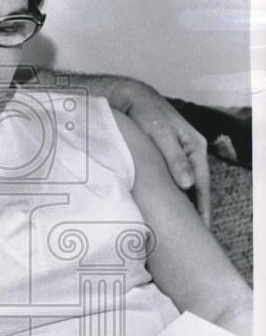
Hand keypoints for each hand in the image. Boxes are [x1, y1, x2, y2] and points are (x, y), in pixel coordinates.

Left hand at [122, 82, 210, 226]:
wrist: (132, 98)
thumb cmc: (146, 115)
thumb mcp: (160, 135)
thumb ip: (174, 159)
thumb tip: (189, 185)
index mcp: (195, 147)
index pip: (203, 184)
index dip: (202, 207)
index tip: (201, 228)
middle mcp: (192, 152)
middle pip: (197, 187)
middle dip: (196, 211)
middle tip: (193, 236)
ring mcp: (181, 154)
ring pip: (186, 185)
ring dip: (184, 205)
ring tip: (181, 227)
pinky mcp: (168, 157)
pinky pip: (174, 180)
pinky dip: (174, 194)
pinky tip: (168, 207)